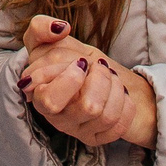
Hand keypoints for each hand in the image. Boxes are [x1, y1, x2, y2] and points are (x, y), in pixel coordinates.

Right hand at [20, 16, 157, 149]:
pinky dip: (125, 103)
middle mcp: (59, 119)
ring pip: (107, 115)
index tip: (80, 62)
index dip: (70, 79)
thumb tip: (60, 29)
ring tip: (110, 75)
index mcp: (40, 98)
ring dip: (115, 87)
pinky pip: (120, 125)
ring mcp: (79, 131)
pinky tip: (118, 92)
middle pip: (88, 107)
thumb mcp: (45, 40)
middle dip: (101, 79)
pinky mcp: (98, 137)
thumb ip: (41, 28)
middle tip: (98, 66)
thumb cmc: (62, 59)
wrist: (85, 75)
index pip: (50, 100)